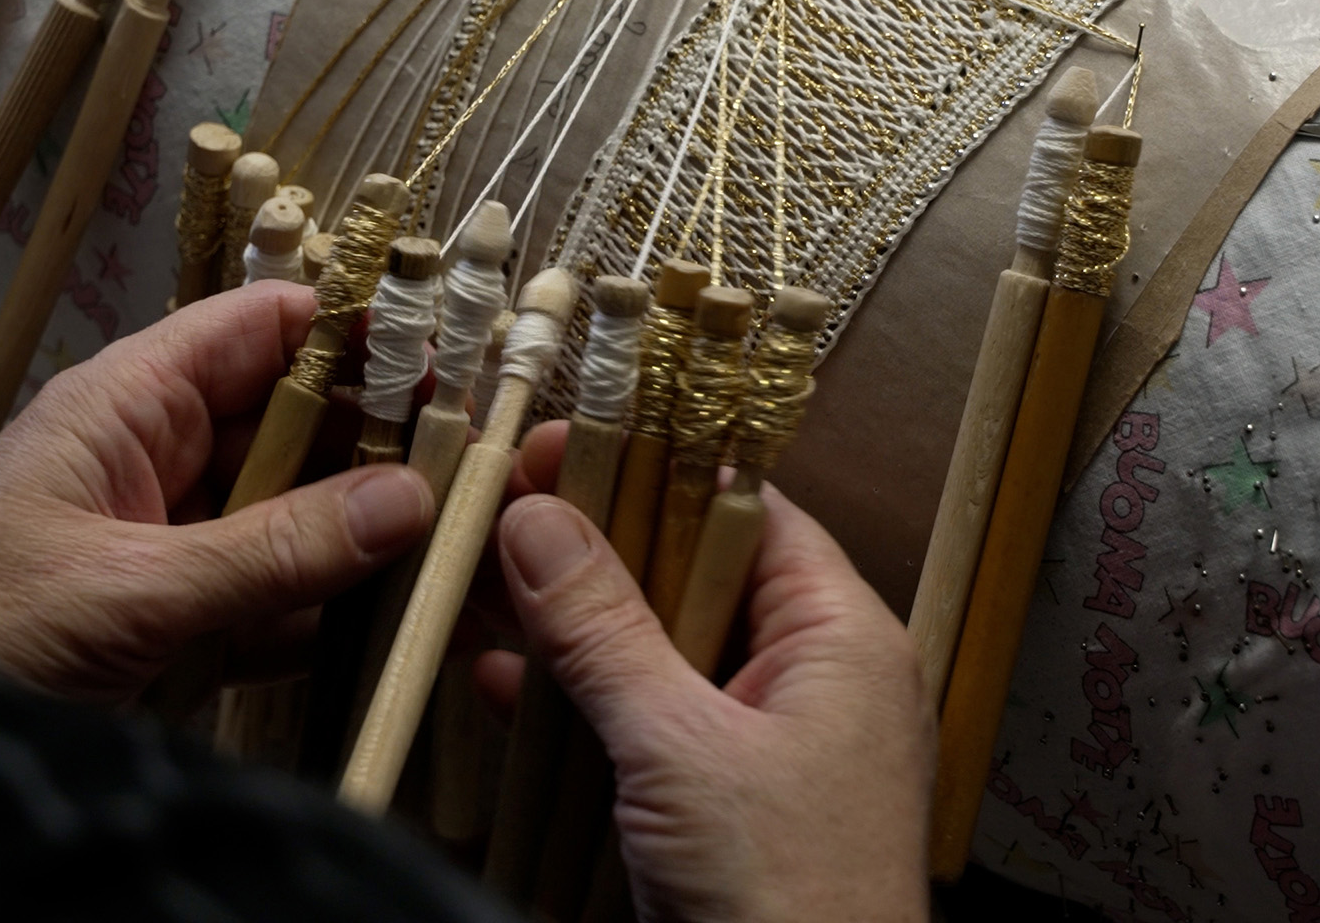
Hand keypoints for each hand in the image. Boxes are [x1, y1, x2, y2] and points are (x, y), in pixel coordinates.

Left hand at [0, 283, 434, 703]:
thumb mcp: (128, 590)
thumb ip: (270, 552)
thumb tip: (402, 502)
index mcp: (126, 406)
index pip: (257, 328)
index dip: (351, 330)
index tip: (444, 355)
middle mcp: (159, 459)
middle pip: (298, 424)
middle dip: (387, 442)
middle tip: (486, 466)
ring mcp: (176, 543)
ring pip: (302, 514)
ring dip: (377, 532)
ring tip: (473, 541)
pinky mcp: (186, 623)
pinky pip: (284, 599)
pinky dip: (343, 611)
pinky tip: (414, 621)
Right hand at [480, 474, 931, 922]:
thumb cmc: (785, 898)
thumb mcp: (677, 748)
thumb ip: (601, 631)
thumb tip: (536, 516)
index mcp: (839, 637)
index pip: (743, 506)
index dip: (647, 465)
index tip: (554, 442)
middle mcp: (813, 678)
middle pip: (692, 572)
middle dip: (592, 541)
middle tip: (497, 502)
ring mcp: (770, 744)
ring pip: (661, 649)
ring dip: (574, 623)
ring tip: (480, 574)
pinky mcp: (726, 804)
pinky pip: (650, 724)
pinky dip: (582, 703)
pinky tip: (502, 682)